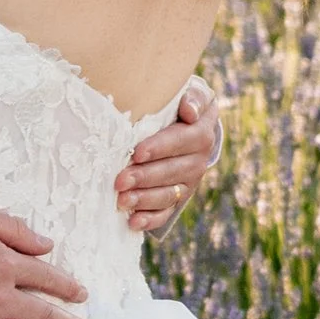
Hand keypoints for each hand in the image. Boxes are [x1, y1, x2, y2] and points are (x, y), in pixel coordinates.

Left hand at [115, 83, 221, 237]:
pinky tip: (132, 222)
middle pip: (171, 172)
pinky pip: (166, 213)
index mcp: (200, 134)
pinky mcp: (179, 198)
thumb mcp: (193, 96)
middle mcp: (198, 161)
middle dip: (144, 177)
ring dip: (143, 199)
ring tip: (121, 201)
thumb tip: (189, 111)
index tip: (136, 153)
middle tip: (119, 181)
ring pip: (168, 195)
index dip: (158, 148)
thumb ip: (194, 99)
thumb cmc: (180, 107)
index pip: (180, 141)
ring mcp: (188, 183)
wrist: (190, 125)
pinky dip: (149, 219)